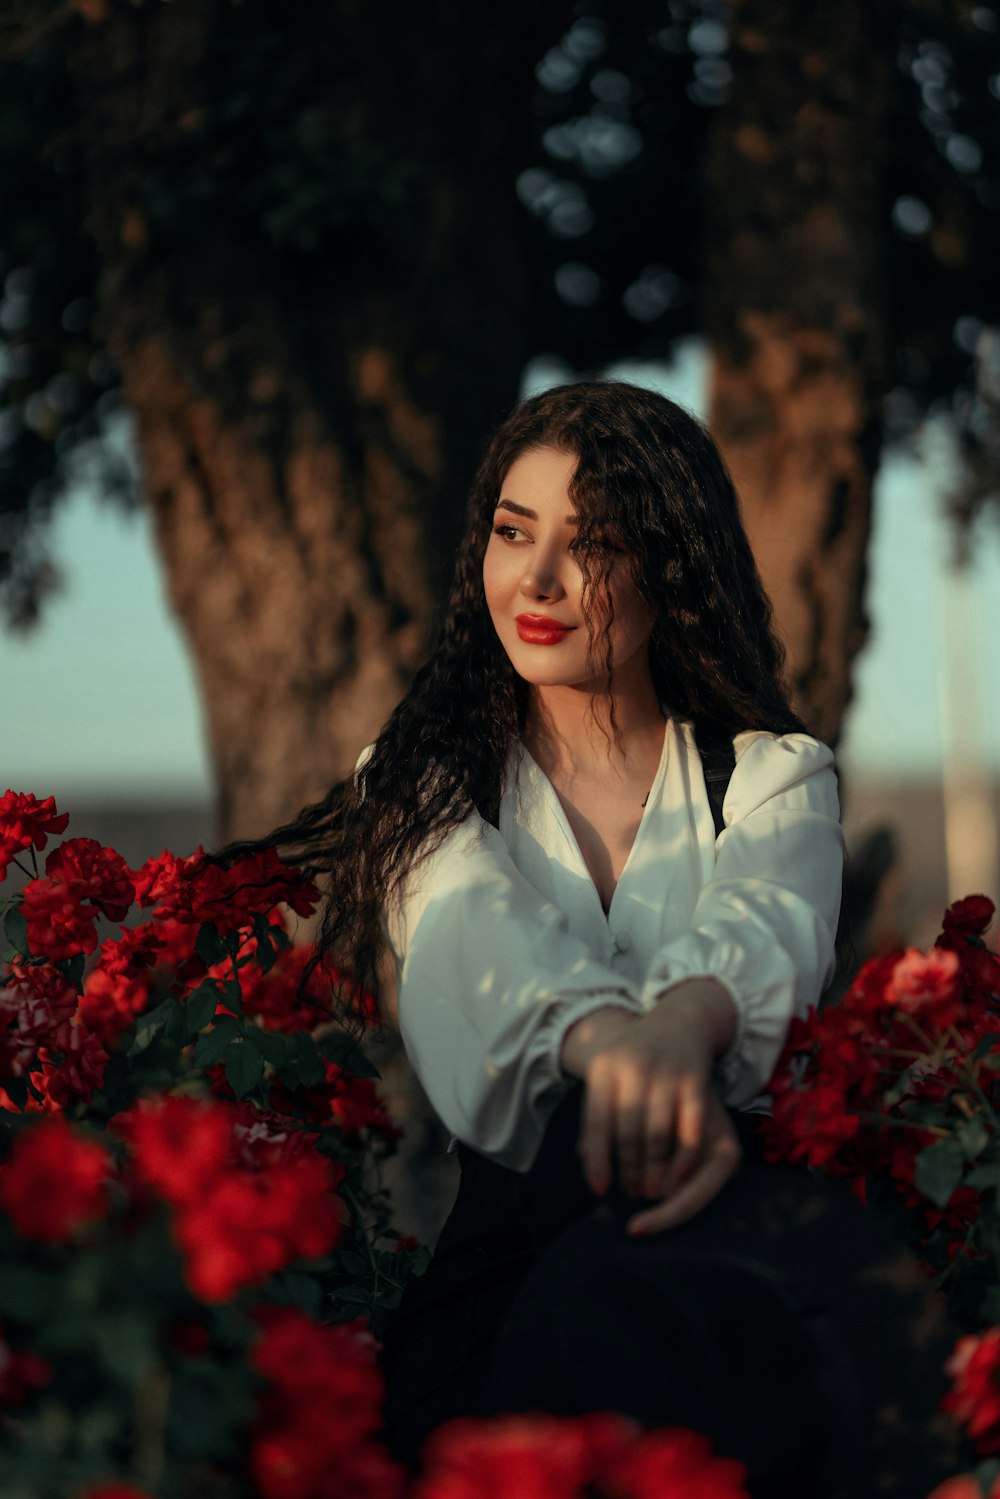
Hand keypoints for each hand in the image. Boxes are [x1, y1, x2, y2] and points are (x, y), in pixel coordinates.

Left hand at [559, 980, 739, 1224]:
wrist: (678, 1020)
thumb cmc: (635, 1056)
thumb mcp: (608, 1073)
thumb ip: (598, 1112)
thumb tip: (585, 1159)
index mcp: (604, 1068)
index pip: (597, 1123)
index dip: (597, 1159)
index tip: (600, 1189)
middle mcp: (633, 1069)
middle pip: (628, 1133)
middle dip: (630, 1170)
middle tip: (631, 1193)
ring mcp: (665, 1074)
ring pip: (658, 1135)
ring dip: (655, 1170)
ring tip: (651, 1190)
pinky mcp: (695, 1079)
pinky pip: (690, 1127)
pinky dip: (685, 1157)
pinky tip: (679, 1176)